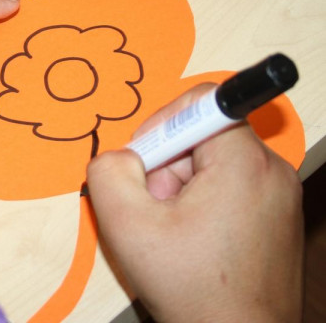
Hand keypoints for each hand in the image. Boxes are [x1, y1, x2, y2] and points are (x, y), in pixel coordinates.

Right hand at [86, 86, 303, 321]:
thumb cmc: (192, 288)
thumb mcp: (127, 226)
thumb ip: (109, 171)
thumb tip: (120, 155)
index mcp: (244, 163)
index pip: (201, 102)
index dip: (161, 126)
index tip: (145, 164)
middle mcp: (272, 171)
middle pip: (203, 135)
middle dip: (167, 165)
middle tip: (155, 210)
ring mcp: (280, 196)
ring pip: (213, 163)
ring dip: (182, 187)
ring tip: (174, 233)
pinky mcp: (278, 216)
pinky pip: (230, 186)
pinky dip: (202, 203)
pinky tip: (192, 241)